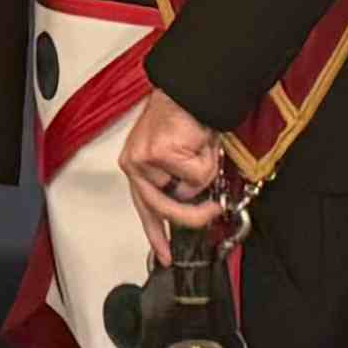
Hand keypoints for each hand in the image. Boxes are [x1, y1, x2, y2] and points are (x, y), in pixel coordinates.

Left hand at [113, 86, 243, 227]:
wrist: (192, 91)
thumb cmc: (187, 118)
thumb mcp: (179, 156)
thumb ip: (179, 184)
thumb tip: (194, 206)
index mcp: (137, 165)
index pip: (144, 207)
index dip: (156, 234)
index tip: (164, 256)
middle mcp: (135, 163)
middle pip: (163, 208)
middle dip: (193, 214)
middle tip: (212, 210)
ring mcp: (145, 159)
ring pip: (186, 191)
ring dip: (203, 173)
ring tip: (201, 148)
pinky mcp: (160, 153)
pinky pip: (196, 175)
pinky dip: (207, 161)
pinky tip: (200, 141)